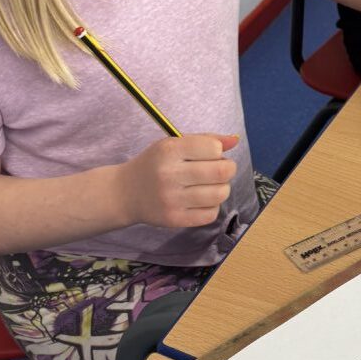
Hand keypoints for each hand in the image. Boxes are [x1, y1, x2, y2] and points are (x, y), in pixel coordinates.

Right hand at [120, 133, 237, 227]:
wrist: (125, 193)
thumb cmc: (155, 164)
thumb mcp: (173, 144)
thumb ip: (204, 140)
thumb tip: (235, 140)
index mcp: (169, 151)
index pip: (213, 148)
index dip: (218, 150)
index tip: (212, 153)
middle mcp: (169, 175)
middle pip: (220, 172)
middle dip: (228, 169)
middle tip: (220, 170)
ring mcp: (171, 199)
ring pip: (219, 194)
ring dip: (223, 188)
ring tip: (212, 185)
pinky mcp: (174, 219)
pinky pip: (211, 214)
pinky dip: (213, 206)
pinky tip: (202, 200)